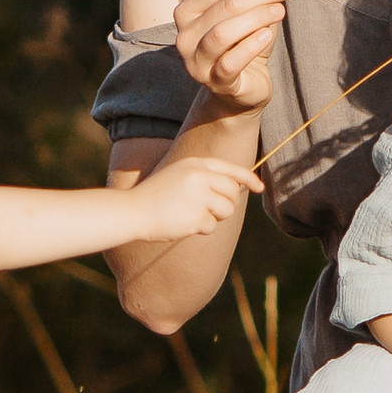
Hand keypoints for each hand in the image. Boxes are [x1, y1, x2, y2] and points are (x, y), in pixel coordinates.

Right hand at [125, 145, 262, 243]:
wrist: (132, 210)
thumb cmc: (156, 196)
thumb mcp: (179, 176)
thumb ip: (204, 178)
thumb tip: (233, 190)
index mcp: (196, 164)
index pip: (231, 169)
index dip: (248, 178)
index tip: (259, 187)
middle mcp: (200, 176)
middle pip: (232, 192)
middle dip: (226, 204)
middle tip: (209, 210)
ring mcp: (199, 196)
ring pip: (226, 210)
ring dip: (214, 217)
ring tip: (191, 215)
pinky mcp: (196, 216)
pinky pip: (211, 226)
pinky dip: (200, 228)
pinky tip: (182, 223)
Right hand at [177, 0, 310, 113]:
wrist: (242, 90)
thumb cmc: (245, 44)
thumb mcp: (256, 13)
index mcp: (190, 8)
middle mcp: (186, 33)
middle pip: (228, 4)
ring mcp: (196, 60)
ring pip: (223, 32)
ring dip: (257, 16)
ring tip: (282, 9)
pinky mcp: (214, 82)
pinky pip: (229, 62)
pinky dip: (249, 46)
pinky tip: (267, 35)